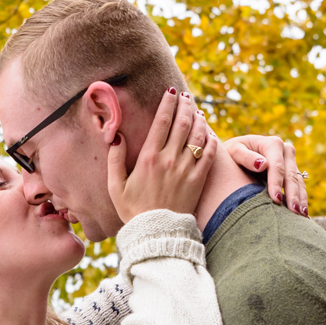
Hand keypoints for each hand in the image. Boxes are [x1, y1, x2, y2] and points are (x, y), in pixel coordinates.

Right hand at [106, 88, 215, 223]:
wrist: (157, 233)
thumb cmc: (133, 211)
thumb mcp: (115, 186)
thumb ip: (115, 159)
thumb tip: (117, 136)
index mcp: (149, 158)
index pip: (161, 121)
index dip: (167, 103)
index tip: (170, 91)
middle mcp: (170, 160)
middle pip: (182, 123)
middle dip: (185, 105)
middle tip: (185, 95)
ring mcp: (187, 169)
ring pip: (198, 135)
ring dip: (199, 119)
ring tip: (197, 110)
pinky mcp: (199, 180)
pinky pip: (210, 154)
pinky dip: (211, 139)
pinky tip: (208, 132)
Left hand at [224, 134, 307, 215]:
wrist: (236, 153)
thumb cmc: (232, 152)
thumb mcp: (234, 151)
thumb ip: (245, 157)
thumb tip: (262, 164)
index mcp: (272, 144)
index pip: (276, 166)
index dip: (277, 183)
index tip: (276, 199)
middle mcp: (285, 150)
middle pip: (290, 175)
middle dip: (293, 194)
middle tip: (293, 211)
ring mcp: (290, 161)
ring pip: (298, 181)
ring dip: (300, 199)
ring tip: (301, 215)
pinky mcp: (292, 171)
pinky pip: (299, 185)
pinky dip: (301, 198)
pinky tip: (302, 213)